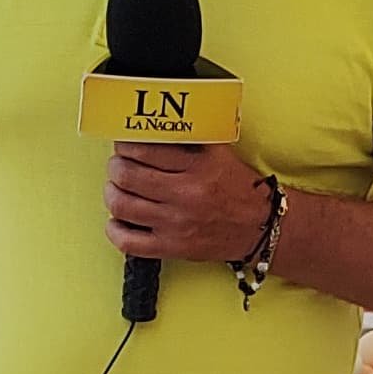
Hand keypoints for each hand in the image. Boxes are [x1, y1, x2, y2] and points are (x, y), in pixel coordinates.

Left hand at [104, 142, 272, 262]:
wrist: (260, 228)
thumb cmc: (239, 190)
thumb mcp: (219, 154)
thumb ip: (191, 138)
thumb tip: (156, 125)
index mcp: (198, 167)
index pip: (145, 149)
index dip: (126, 144)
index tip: (124, 145)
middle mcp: (186, 194)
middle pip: (126, 175)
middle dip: (115, 166)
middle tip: (118, 165)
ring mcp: (176, 224)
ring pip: (121, 205)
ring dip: (112, 193)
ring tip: (117, 189)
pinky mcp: (172, 248)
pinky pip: (128, 241)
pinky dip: (115, 229)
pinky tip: (119, 220)